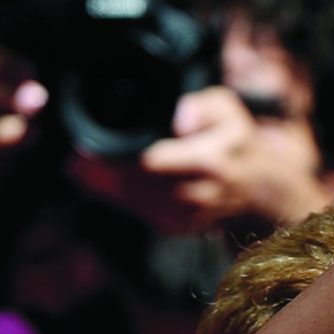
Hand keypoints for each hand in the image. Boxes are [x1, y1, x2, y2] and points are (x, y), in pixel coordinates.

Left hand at [67, 85, 333, 235]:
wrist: (259, 189)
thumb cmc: (237, 142)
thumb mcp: (229, 110)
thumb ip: (206, 106)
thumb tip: (180, 117)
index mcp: (210, 162)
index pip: (151, 163)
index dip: (115, 158)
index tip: (86, 148)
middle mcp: (199, 194)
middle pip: (135, 187)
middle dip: (101, 174)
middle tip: (74, 158)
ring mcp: (188, 216)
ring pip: (134, 203)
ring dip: (104, 188)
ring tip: (81, 169)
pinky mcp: (179, 227)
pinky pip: (140, 213)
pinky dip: (118, 198)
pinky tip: (101, 183)